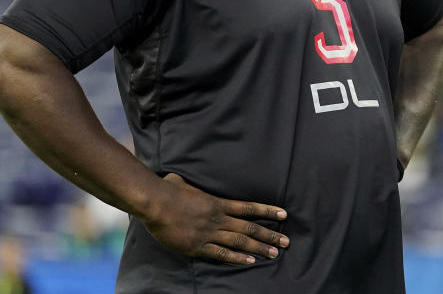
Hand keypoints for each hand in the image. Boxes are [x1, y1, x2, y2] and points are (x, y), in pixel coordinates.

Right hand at [143, 173, 289, 264]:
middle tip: (286, 242)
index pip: (248, 208)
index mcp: (217, 203)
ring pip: (240, 241)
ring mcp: (209, 233)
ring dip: (258, 248)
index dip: (267, 211)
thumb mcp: (182, 181)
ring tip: (274, 253)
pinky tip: (250, 261)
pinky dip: (237, 258)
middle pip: (249, 227)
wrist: (156, 203)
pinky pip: (221, 254)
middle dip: (269, 235)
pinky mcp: (198, 246)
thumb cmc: (167, 189)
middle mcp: (218, 218)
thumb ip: (187, 184)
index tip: (283, 215)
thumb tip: (178, 179)